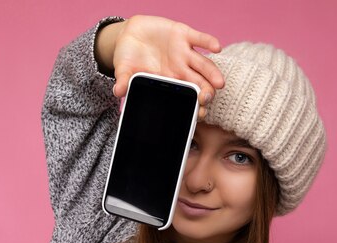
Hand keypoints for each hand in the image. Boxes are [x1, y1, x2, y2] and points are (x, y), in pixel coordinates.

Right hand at [96, 15, 224, 118]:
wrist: (129, 35)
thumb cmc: (129, 57)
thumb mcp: (124, 70)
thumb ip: (124, 80)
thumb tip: (117, 92)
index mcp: (169, 82)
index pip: (186, 96)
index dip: (194, 105)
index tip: (200, 114)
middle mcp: (180, 69)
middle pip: (199, 83)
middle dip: (206, 92)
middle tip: (208, 99)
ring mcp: (183, 52)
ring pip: (203, 64)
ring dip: (212, 73)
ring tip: (219, 83)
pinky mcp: (183, 34)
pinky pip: (199, 39)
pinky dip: (208, 43)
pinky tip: (216, 48)